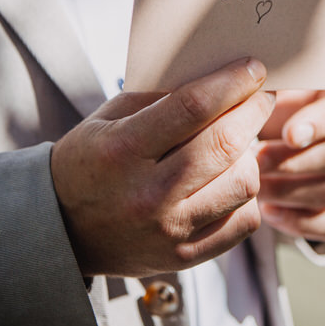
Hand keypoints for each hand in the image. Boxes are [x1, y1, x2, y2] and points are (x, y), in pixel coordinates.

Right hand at [50, 58, 275, 277]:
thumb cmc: (93, 161)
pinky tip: (231, 181)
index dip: (231, 83)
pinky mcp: (186, 257)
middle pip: (225, 144)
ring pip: (243, 184)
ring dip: (250, 156)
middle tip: (260, 97)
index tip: (253, 68)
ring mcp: (169, 231)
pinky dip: (246, 197)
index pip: (193, 108)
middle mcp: (147, 195)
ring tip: (239, 144)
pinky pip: (244, 222)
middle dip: (253, 111)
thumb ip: (160, 97)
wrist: (63, 229)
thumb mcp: (109, 118)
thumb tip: (220, 74)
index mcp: (122, 151)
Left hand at [255, 69, 324, 240]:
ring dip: (288, 192)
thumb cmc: (283, 96)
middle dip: (293, 162)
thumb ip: (278, 81)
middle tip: (255, 162)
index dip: (321, 124)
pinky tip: (269, 211)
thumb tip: (255, 88)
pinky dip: (300, 223)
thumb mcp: (283, 81)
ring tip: (254, 187)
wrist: (288, 124)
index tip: (289, 135)